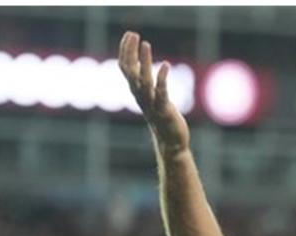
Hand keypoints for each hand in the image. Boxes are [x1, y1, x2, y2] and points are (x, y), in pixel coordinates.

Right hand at [118, 31, 190, 156]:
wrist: (171, 142)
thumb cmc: (162, 117)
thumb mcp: (150, 97)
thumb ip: (144, 82)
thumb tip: (139, 64)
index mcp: (136, 91)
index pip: (125, 67)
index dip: (125, 50)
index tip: (129, 34)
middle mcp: (140, 96)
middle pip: (130, 71)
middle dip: (130, 52)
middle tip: (134, 34)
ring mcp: (151, 103)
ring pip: (143, 80)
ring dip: (144, 61)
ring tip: (146, 44)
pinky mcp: (164, 110)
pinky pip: (161, 92)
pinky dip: (161, 78)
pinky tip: (165, 65)